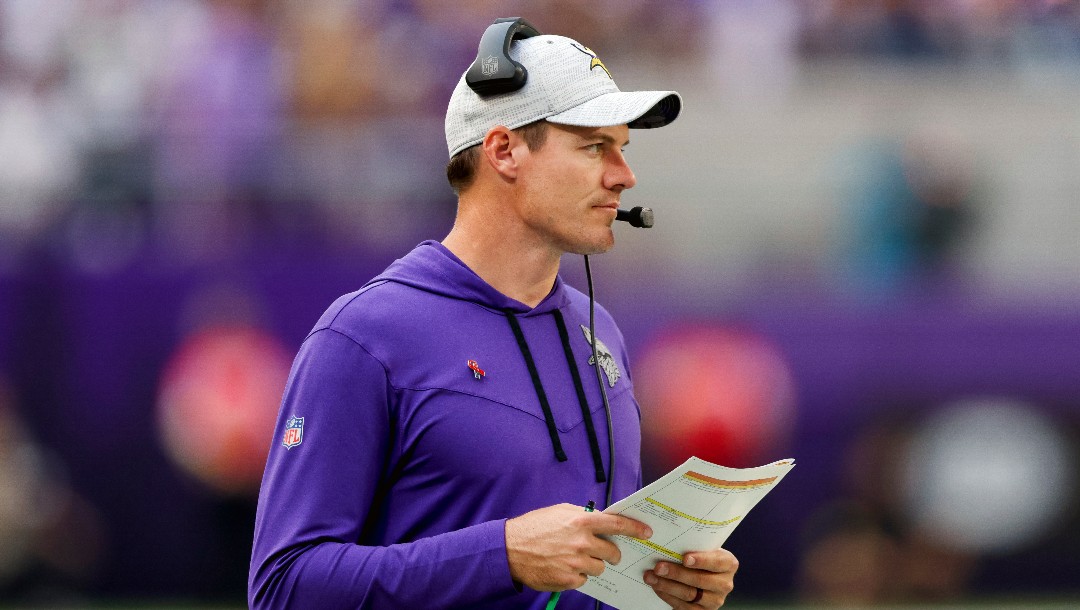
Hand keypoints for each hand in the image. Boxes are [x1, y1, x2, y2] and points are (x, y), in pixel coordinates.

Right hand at [505, 503, 652, 590]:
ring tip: (574, 558)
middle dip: (611, 552)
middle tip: (602, 551)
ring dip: (592, 564)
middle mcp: (582, 542)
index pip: (618, 525)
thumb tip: (604, 520)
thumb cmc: (534, 527)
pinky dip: (578, 575)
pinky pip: (585, 580)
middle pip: (612, 552)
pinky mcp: (568, 580)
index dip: (635, 529)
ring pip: (600, 568)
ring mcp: (576, 563)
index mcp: (582, 521)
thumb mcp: (560, 511)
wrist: (509, 549)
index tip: (646, 532)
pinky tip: (564, 566)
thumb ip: (584, 515)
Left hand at [643, 548, 737, 608]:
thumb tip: (669, 541)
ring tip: (651, 577)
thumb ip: (693, 546)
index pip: (717, 562)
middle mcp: (725, 584)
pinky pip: (683, 606)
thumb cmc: (700, 556)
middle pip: (699, 580)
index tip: (685, 558)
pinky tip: (657, 587)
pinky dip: (667, 595)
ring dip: (667, 585)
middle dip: (676, 573)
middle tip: (658, 567)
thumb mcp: (703, 549)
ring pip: (689, 594)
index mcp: (728, 564)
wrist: (701, 574)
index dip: (702, 560)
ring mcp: (714, 600)